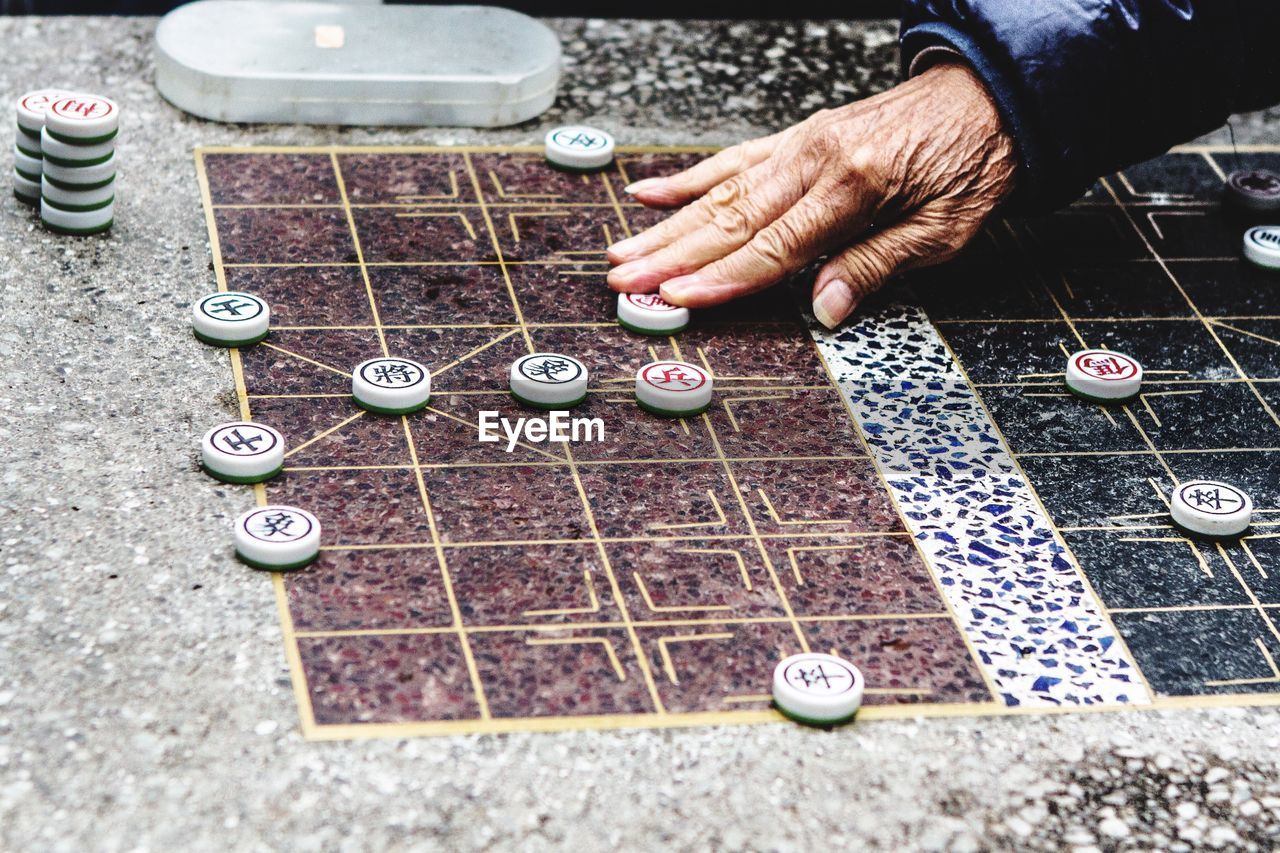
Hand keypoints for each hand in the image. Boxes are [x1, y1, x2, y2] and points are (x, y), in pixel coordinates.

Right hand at [605, 62, 1017, 327]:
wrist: (990, 96)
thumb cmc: (974, 163)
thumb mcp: (943, 231)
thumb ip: (876, 267)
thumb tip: (824, 308)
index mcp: (852, 185)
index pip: (773, 248)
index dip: (722, 280)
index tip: (678, 300)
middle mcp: (816, 158)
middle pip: (731, 219)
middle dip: (672, 256)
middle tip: (624, 281)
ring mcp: (802, 143)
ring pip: (721, 192)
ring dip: (668, 226)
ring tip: (624, 250)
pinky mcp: (800, 137)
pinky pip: (735, 160)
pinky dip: (690, 179)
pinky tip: (652, 191)